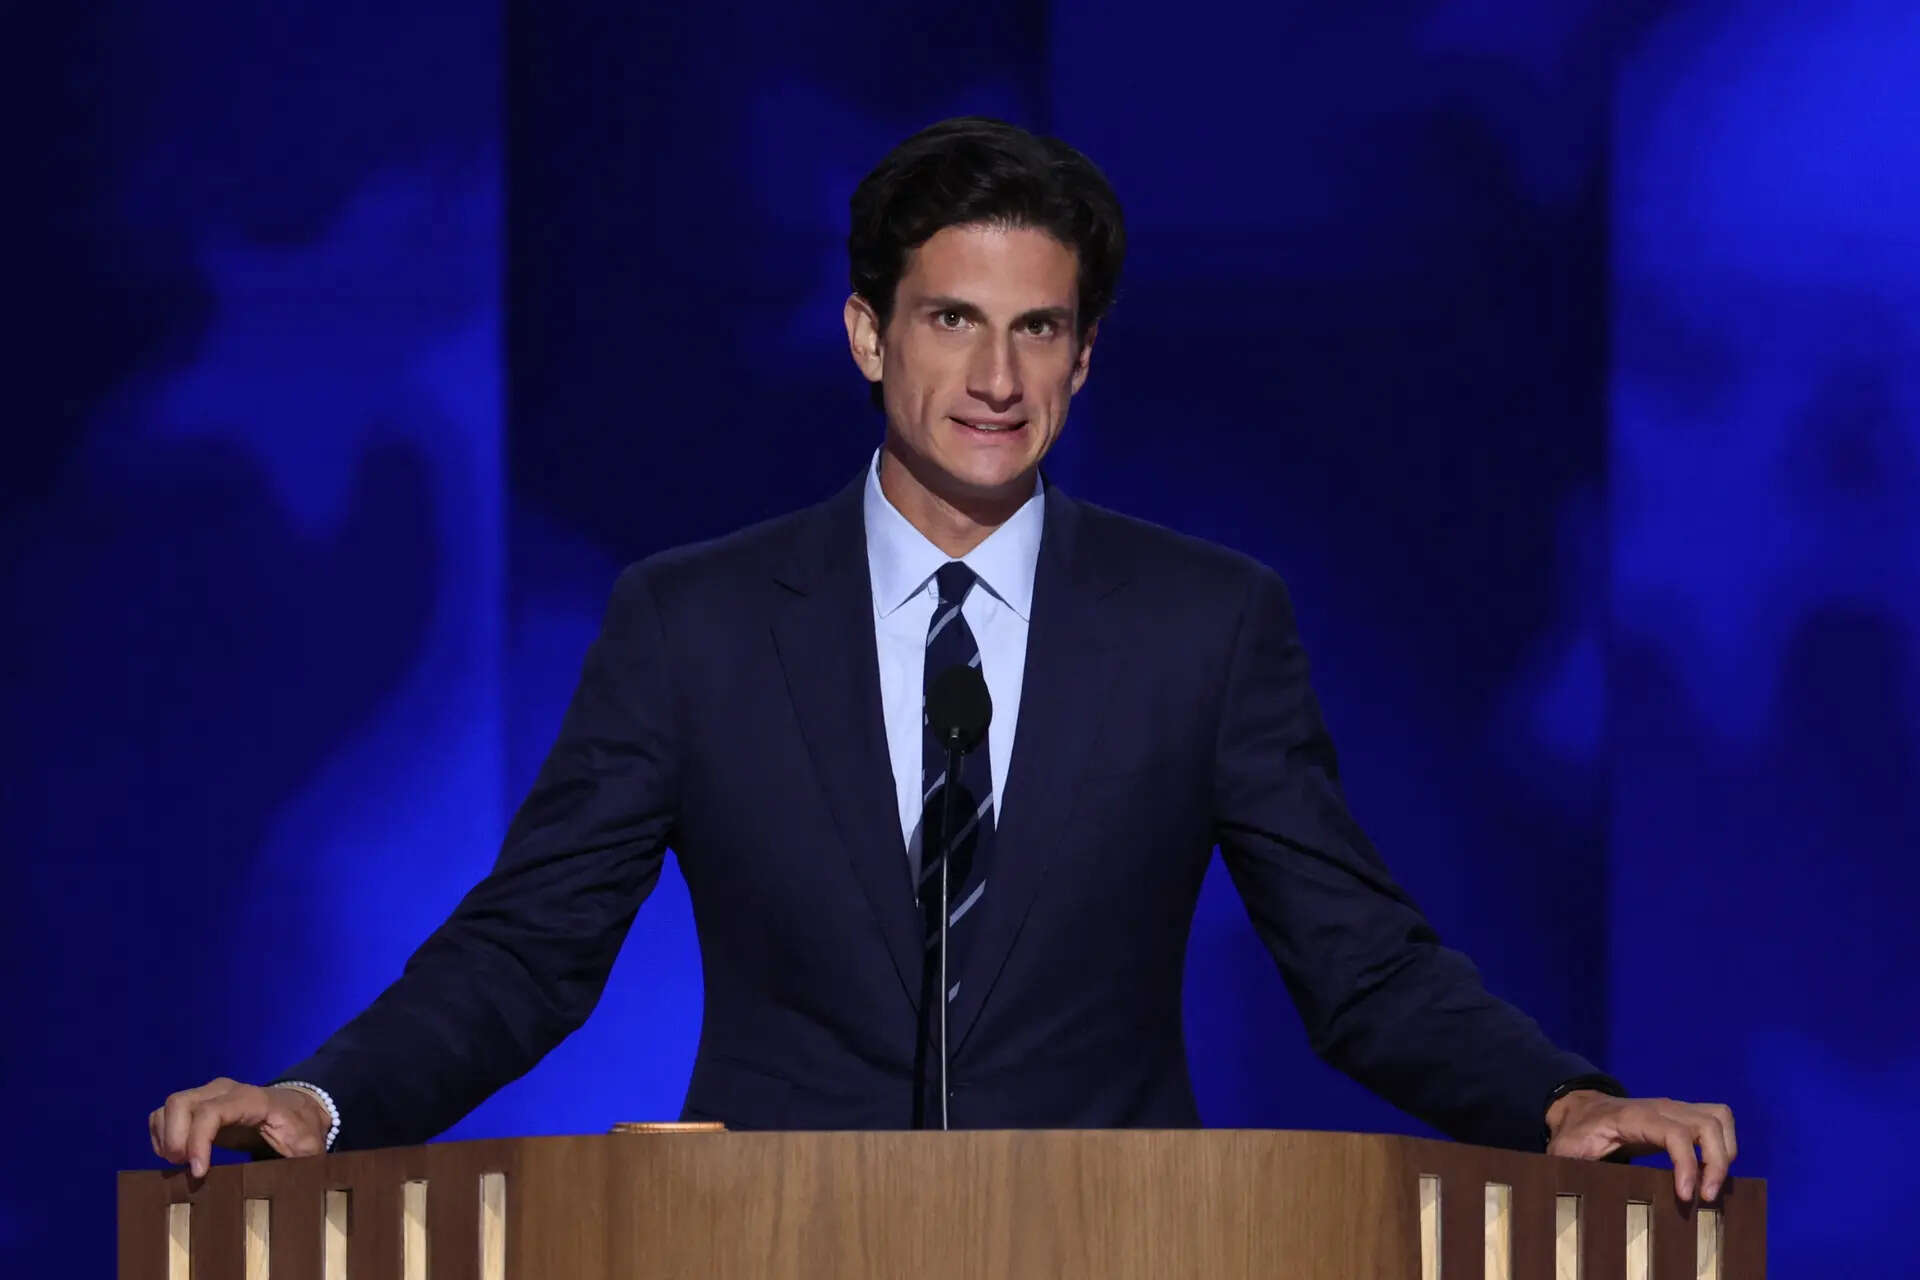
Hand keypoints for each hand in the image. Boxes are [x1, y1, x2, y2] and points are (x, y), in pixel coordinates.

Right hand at [149, 1077, 330, 1176]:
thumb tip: (297, 1184)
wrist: (297, 1109)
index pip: (211, 1112)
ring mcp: (208, 1094)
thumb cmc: (301, 1129)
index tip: (199, 1173)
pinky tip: (176, 1157)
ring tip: (180, 1164)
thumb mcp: (308, 1146)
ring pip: (169, 1107)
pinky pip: (165, 1114)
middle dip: (174, 1140)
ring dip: (166, 1139)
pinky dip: (162, 1136)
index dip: (198, 1142)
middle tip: (184, 1168)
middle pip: (180, 1103)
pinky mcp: (197, 1105)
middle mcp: (224, 1091)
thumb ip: (302, 1160)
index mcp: (252, 1100)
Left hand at [1546, 1090, 1737, 1200]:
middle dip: (1716, 1163)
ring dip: (1725, 1153)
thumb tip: (1564, 1187)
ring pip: (1719, 1118)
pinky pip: (1718, 1120)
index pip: (1674, 1133)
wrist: (1581, 1109)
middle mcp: (1661, 1107)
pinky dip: (1725, 1145)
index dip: (1686, 1164)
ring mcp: (1675, 1108)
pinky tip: (1710, 1172)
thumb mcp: (1564, 1150)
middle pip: (1708, 1123)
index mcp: (1633, 1117)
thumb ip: (1565, 1166)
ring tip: (1711, 1186)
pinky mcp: (1683, 1115)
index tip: (1686, 1196)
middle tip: (1706, 1198)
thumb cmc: (1576, 1133)